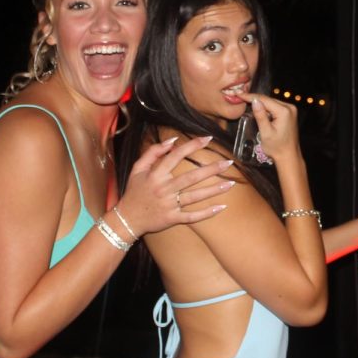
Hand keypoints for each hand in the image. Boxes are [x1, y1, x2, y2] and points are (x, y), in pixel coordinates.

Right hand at [116, 136, 234, 236]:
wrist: (126, 219)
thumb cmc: (134, 192)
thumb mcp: (137, 169)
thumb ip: (152, 152)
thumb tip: (172, 140)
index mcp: (156, 175)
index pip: (176, 156)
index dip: (192, 145)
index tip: (208, 138)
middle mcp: (163, 189)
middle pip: (191, 177)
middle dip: (211, 169)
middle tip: (228, 163)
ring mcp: (169, 205)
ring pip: (195, 196)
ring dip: (214, 190)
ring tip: (231, 184)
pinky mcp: (172, 218)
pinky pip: (192, 217)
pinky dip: (206, 213)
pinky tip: (221, 207)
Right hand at [240, 93, 299, 162]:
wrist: (289, 156)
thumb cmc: (277, 148)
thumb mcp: (266, 133)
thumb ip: (260, 116)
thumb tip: (254, 101)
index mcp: (284, 111)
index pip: (264, 100)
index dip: (250, 96)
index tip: (238, 94)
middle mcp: (289, 108)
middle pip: (268, 100)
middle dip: (254, 98)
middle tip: (240, 96)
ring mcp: (291, 110)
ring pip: (271, 102)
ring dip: (260, 102)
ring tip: (245, 100)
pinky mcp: (289, 113)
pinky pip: (275, 106)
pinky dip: (266, 107)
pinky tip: (258, 108)